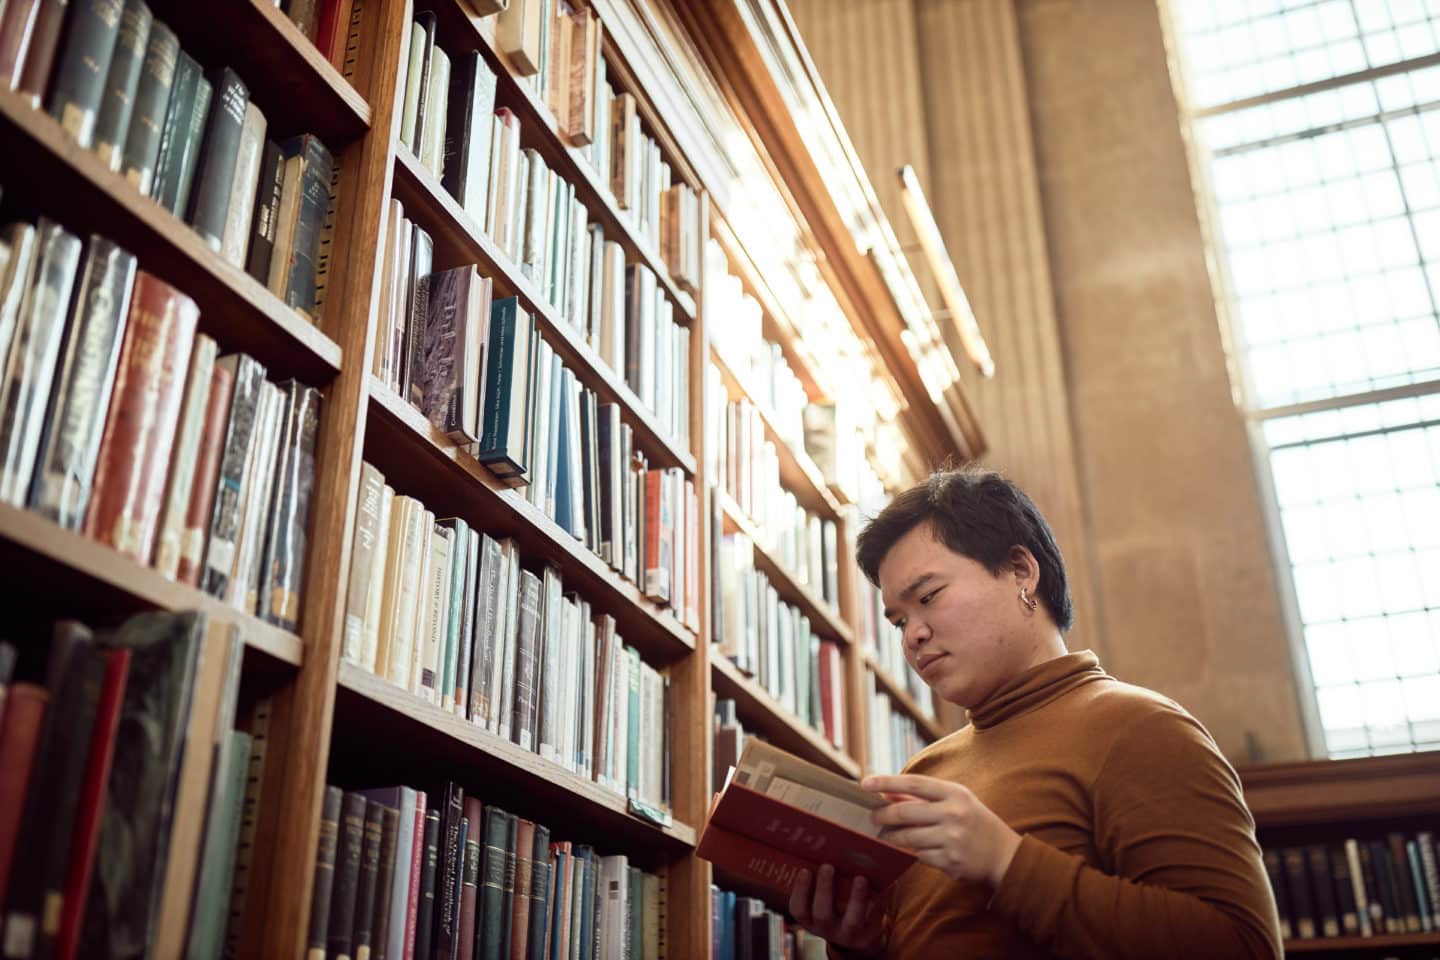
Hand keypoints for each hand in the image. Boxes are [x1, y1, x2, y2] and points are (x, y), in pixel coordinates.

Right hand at [787, 863, 884, 954]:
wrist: (860, 932)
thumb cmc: (837, 903)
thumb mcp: (824, 897)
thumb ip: (820, 877)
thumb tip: (826, 844)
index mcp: (811, 918)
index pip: (799, 909)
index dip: (800, 890)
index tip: (805, 869)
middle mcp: (827, 930)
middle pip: (822, 914)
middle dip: (824, 889)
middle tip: (828, 866)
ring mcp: (850, 934)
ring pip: (852, 920)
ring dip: (856, 897)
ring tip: (861, 877)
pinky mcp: (871, 933)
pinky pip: (876, 918)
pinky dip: (881, 900)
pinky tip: (885, 884)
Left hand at [865, 774, 1021, 887]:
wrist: (1004, 855)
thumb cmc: (974, 822)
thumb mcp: (955, 801)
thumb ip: (923, 797)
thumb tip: (887, 793)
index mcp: (955, 793)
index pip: (913, 784)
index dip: (886, 782)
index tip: (864, 783)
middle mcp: (953, 814)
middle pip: (905, 812)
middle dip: (883, 815)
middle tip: (873, 817)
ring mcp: (951, 839)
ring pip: (908, 838)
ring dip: (892, 837)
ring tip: (885, 835)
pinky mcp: (949, 861)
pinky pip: (919, 856)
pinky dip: (913, 852)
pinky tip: (912, 850)